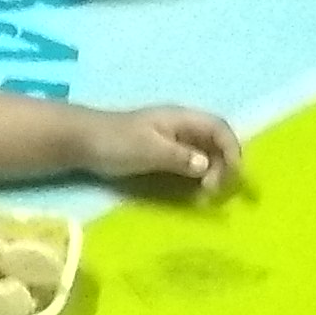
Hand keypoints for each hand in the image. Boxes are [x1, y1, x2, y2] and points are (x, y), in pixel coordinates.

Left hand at [77, 104, 240, 191]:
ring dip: (213, 173)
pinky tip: (194, 192)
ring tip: (206, 195)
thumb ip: (179, 157)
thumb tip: (207, 166)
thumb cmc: (115, 141)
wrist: (83, 141)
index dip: (232, 151)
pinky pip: (191, 163)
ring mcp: (174, 139)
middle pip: (217, 143)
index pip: (219, 129)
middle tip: (214, 191)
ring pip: (206, 154)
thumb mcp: (149, 150)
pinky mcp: (164, 153)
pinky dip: (198, 178)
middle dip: (224, 165)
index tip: (231, 177)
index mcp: (182, 118)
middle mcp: (183, 127)